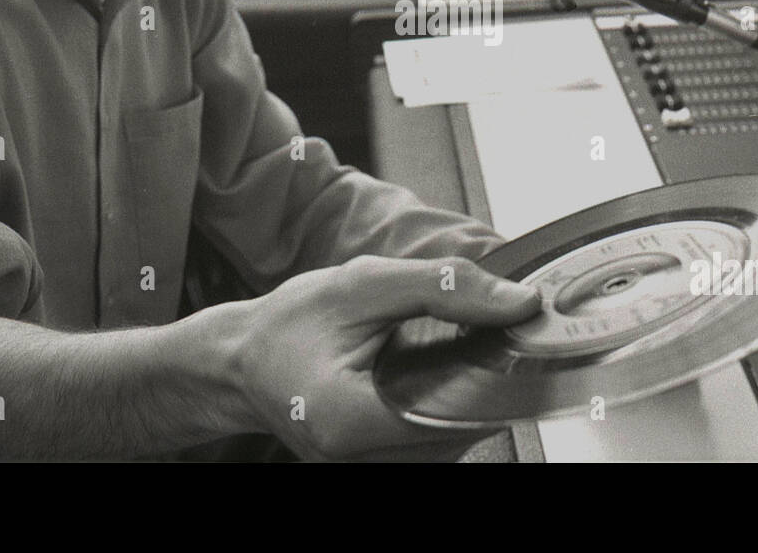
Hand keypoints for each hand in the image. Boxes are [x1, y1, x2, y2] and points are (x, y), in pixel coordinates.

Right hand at [193, 254, 540, 460]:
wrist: (240, 359)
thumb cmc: (289, 323)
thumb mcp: (363, 284)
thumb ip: (444, 287)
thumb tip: (517, 301)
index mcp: (349, 419)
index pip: (458, 411)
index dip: (490, 375)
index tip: (504, 339)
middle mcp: (357, 460)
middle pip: (460, 432)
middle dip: (477, 384)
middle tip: (467, 339)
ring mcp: (365, 473)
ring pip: (450, 444)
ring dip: (460, 400)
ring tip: (436, 357)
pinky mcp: (372, 470)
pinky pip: (430, 447)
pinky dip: (439, 412)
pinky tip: (425, 380)